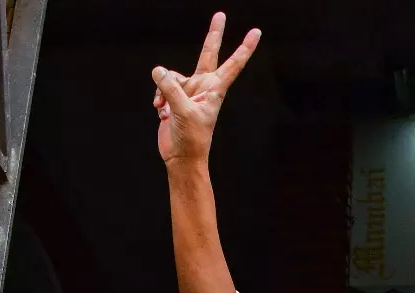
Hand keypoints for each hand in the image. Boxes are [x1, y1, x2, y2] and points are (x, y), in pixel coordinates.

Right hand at [151, 12, 260, 164]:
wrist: (181, 157)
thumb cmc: (192, 138)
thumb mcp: (183, 112)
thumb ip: (171, 88)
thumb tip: (159, 70)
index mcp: (214, 90)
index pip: (233, 64)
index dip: (244, 48)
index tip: (256, 32)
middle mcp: (203, 86)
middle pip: (207, 54)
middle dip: (213, 35)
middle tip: (221, 14)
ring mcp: (188, 91)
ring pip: (171, 76)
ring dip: (163, 89)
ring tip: (165, 108)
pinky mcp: (174, 97)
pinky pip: (161, 86)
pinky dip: (158, 97)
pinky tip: (160, 111)